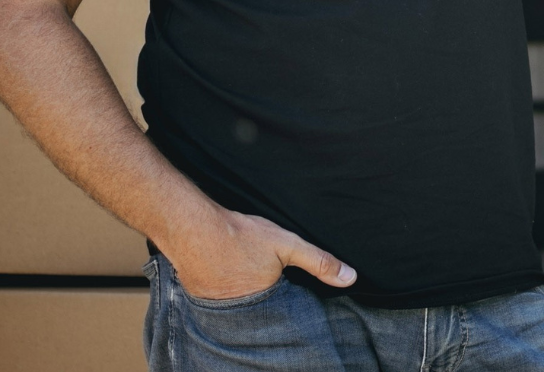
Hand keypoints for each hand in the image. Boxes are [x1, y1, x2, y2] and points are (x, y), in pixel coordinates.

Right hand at [162, 207, 355, 300]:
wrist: (193, 229)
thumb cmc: (241, 236)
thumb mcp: (288, 245)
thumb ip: (319, 262)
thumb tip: (350, 278)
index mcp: (265, 304)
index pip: (285, 311)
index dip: (288, 297)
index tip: (285, 284)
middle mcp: (240, 313)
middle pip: (262, 308)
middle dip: (266, 297)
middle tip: (261, 274)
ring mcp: (217, 308)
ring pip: (240, 304)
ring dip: (245, 293)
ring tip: (245, 272)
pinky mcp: (201, 297)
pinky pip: (220, 298)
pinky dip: (226, 287)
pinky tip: (228, 272)